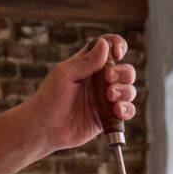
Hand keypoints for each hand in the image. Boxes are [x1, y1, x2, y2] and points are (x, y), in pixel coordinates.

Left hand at [25, 34, 136, 151]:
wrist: (44, 128)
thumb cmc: (49, 98)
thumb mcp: (65, 74)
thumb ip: (86, 61)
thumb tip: (106, 44)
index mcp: (88, 64)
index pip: (110, 47)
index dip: (118, 46)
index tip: (117, 54)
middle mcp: (99, 80)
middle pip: (125, 70)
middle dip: (123, 73)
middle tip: (108, 79)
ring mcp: (105, 99)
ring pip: (128, 90)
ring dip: (125, 91)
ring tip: (110, 97)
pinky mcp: (107, 117)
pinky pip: (127, 111)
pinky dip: (127, 110)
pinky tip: (117, 111)